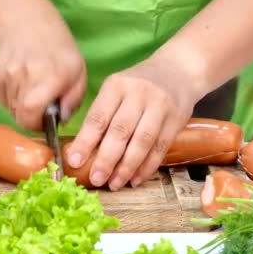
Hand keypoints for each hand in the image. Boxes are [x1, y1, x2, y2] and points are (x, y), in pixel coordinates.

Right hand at [0, 16, 86, 131]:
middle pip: (19, 116)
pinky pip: (2, 98)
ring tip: (32, 90)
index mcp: (48, 79)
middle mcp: (25, 78)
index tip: (45, 122)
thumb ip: (73, 100)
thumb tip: (62, 120)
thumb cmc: (59, 50)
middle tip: (41, 108)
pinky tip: (22, 83)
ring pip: (11, 108)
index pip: (30, 117)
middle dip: (30, 118)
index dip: (36, 126)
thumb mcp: (78, 73)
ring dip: (21, 107)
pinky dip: (11, 98)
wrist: (28, 22)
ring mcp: (7, 75)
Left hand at [65, 52, 208, 190]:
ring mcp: (160, 106)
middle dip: (106, 159)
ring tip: (115, 183)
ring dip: (127, 167)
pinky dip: (147, 167)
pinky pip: (160, 148)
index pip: (98, 117)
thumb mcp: (116, 89)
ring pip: (142, 142)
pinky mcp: (176, 119)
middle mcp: (138, 94)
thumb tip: (80, 151)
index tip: (74, 161)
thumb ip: (101, 115)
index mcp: (116, 86)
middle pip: (120, 131)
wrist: (178, 70)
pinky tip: (135, 179)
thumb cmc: (137, 86)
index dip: (85, 141)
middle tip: (96, 179)